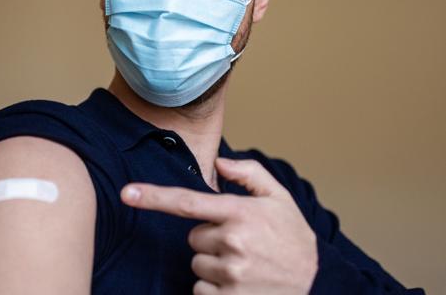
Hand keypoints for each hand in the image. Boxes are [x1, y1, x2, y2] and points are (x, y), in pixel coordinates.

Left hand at [120, 157, 317, 293]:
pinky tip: (241, 284)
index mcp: (239, 213)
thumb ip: (248, 174)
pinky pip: (200, 290)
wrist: (319, 284)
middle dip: (210, 239)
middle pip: (193, 238)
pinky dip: (214, 289)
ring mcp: (230, 274)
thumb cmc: (293, 238)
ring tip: (245, 265)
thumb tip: (219, 163)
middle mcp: (232, 242)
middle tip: (240, 244)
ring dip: (214, 265)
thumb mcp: (279, 198)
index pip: (187, 202)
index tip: (126, 193)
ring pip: (197, 265)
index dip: (153, 197)